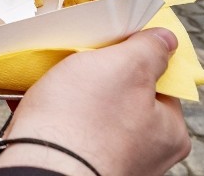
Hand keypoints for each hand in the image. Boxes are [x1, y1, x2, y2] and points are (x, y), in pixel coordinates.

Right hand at [0, 28, 189, 174]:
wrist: (39, 166)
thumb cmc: (83, 120)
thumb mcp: (124, 66)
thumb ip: (149, 49)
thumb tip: (166, 39)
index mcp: (168, 131)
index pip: (160, 83)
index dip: (136, 58)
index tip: (111, 45)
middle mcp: (145, 153)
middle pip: (124, 98)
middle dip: (98, 77)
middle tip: (76, 62)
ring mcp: (110, 162)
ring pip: (91, 114)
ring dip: (70, 95)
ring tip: (49, 82)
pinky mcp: (77, 165)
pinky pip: (67, 131)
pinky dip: (52, 115)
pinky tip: (35, 103)